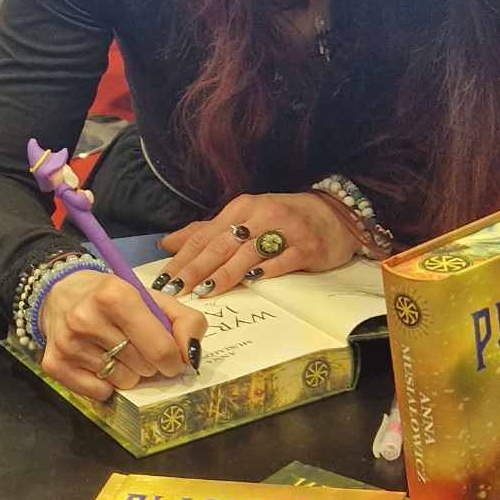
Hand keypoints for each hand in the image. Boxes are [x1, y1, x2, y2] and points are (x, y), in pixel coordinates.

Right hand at [37, 269, 202, 404]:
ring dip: (127, 372)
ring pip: (123, 382)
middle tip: (135, 345)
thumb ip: (185, 321)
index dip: (173, 359)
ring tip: (114, 350)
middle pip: (143, 368)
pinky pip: (99, 393)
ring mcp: (68, 343)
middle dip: (148, 362)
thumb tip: (191, 356)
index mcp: (116, 296)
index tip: (170, 356)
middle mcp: (87, 318)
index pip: (160, 349)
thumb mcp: (152, 297)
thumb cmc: (112, 296)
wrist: (59, 291)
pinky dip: (105, 384)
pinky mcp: (54, 364)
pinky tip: (97, 362)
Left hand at [157, 192, 359, 296]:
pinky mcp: (307, 247)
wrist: (336, 214)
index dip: (182, 258)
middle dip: (195, 269)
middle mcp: (260, 215)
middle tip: (175, 290)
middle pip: (221, 244)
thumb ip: (207, 231)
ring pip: (248, 253)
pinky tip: (250, 282)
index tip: (163, 280)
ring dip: (224, 273)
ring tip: (205, 292)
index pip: (204, 235)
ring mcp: (285, 230)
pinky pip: (282, 260)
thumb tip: (167, 243)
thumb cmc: (284, 219)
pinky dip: (265, 270)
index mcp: (241, 208)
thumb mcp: (244, 218)